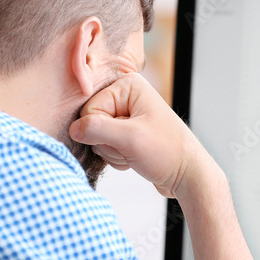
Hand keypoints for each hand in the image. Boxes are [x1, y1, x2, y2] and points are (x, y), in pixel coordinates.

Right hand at [68, 73, 208, 198]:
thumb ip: (97, 129)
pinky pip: (106, 146)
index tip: (126, 138)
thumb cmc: (167, 152)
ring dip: (113, 152)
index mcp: (128, 85)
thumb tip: (73, 129)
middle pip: (91, 122)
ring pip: (97, 137)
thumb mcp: (130, 139)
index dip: (101, 130)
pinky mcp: (126, 133)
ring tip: (136, 153)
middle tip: (132, 147)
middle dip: (108, 142)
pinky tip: (135, 158)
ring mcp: (126, 115)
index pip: (90, 109)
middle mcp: (126, 95)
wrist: (187, 175)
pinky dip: (117, 157)